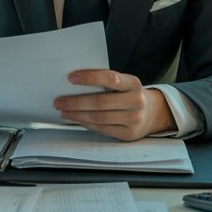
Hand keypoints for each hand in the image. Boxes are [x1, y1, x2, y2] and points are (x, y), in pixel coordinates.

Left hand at [53, 69, 176, 140]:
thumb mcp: (125, 83)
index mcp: (133, 84)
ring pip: (99, 117)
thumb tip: (75, 83)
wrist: (153, 113)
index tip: (71, 78)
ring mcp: (133, 119)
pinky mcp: (128, 134)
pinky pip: (102, 128)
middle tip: (59, 101)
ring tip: (63, 111)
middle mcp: (135, 101)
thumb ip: (107, 82)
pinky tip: (76, 119)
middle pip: (100, 102)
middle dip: (75, 102)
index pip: (110, 78)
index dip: (90, 77)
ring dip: (77, 114)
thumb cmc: (130, 94)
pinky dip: (86, 123)